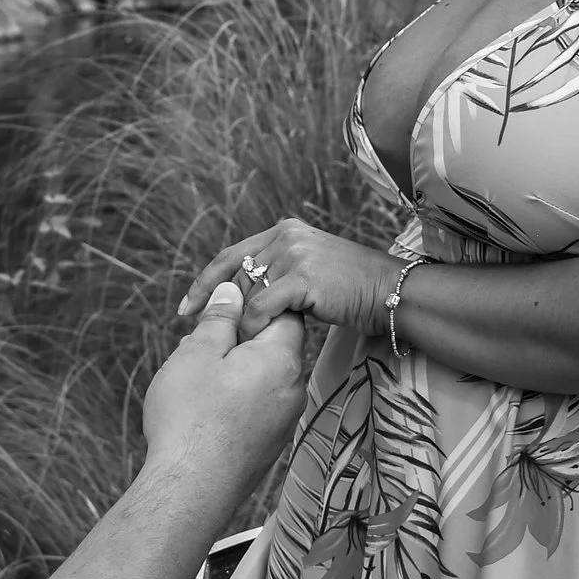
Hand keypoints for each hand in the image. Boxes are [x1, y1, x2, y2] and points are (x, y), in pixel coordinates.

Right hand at [140, 278, 307, 493]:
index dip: (254, 304)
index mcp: (281, 359)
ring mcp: (283, 422)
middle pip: (272, 348)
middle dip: (238, 341)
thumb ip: (219, 318)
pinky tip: (203, 410)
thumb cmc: (190, 420)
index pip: (284, 313)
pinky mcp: (268, 446)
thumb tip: (232, 292)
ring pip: (261, 380)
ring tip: (195, 380)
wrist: (189, 490)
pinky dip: (234, 401)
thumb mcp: (197, 353)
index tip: (224, 309)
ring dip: (233, 372)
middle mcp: (292, 390)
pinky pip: (256, 408)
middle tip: (200, 345)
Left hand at [179, 218, 393, 341]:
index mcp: (283, 232)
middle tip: (203, 337)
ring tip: (232, 347)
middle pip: (234, 275)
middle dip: (217, 309)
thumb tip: (241, 300)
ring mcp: (294, 253)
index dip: (206, 283)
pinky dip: (253, 326)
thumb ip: (279, 275)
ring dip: (237, 322)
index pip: (230, 256)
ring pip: (246, 292)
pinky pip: (263, 305)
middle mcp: (285, 236)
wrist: (391, 293)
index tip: (187, 309)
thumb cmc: (353, 291)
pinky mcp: (302, 275)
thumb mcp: (310, 273)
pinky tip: (254, 342)